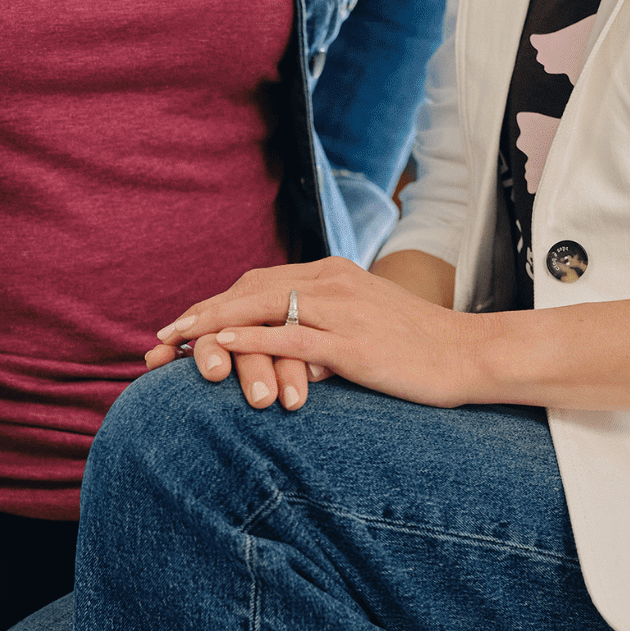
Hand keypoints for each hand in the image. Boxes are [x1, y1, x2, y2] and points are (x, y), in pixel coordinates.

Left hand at [144, 255, 491, 411]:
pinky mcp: (352, 339)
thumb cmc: (420, 351)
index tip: (179, 330)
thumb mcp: (364, 329)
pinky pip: (291, 335)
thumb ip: (323, 332)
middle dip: (199, 316)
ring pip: (260, 309)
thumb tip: (287, 354)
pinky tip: (221, 347)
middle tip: (158, 342)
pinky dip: (251, 339)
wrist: (471, 355)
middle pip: (248, 291)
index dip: (214, 306)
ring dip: (211, 326)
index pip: (257, 284)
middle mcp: (331, 282)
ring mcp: (341, 308)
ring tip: (174, 344)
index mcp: (332, 275)